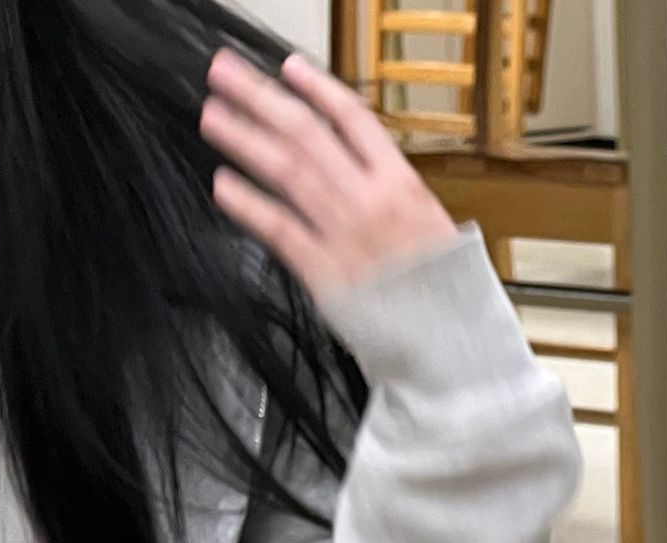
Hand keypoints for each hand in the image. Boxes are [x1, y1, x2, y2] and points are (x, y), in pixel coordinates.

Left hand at [202, 48, 457, 302]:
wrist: (454, 350)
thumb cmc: (448, 299)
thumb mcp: (435, 230)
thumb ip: (393, 196)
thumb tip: (357, 169)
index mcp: (402, 186)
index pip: (353, 118)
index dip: (316, 88)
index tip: (288, 69)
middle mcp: (370, 202)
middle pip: (307, 134)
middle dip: (261, 99)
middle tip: (226, 77)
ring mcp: (346, 237)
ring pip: (286, 171)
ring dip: (244, 139)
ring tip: (212, 118)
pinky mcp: (326, 276)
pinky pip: (280, 230)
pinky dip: (249, 205)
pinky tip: (224, 186)